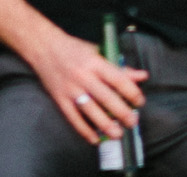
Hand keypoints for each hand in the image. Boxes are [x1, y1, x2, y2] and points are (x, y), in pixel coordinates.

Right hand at [25, 28, 146, 144]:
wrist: (44, 47)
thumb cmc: (74, 49)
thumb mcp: (98, 53)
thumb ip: (120, 68)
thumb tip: (143, 76)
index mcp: (95, 63)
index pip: (117, 79)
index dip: (131, 92)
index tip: (140, 102)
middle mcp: (84, 76)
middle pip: (106, 98)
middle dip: (122, 113)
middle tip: (133, 123)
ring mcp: (71, 89)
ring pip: (90, 111)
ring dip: (105, 125)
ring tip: (118, 134)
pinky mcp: (60, 99)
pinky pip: (73, 118)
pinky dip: (84, 131)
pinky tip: (95, 139)